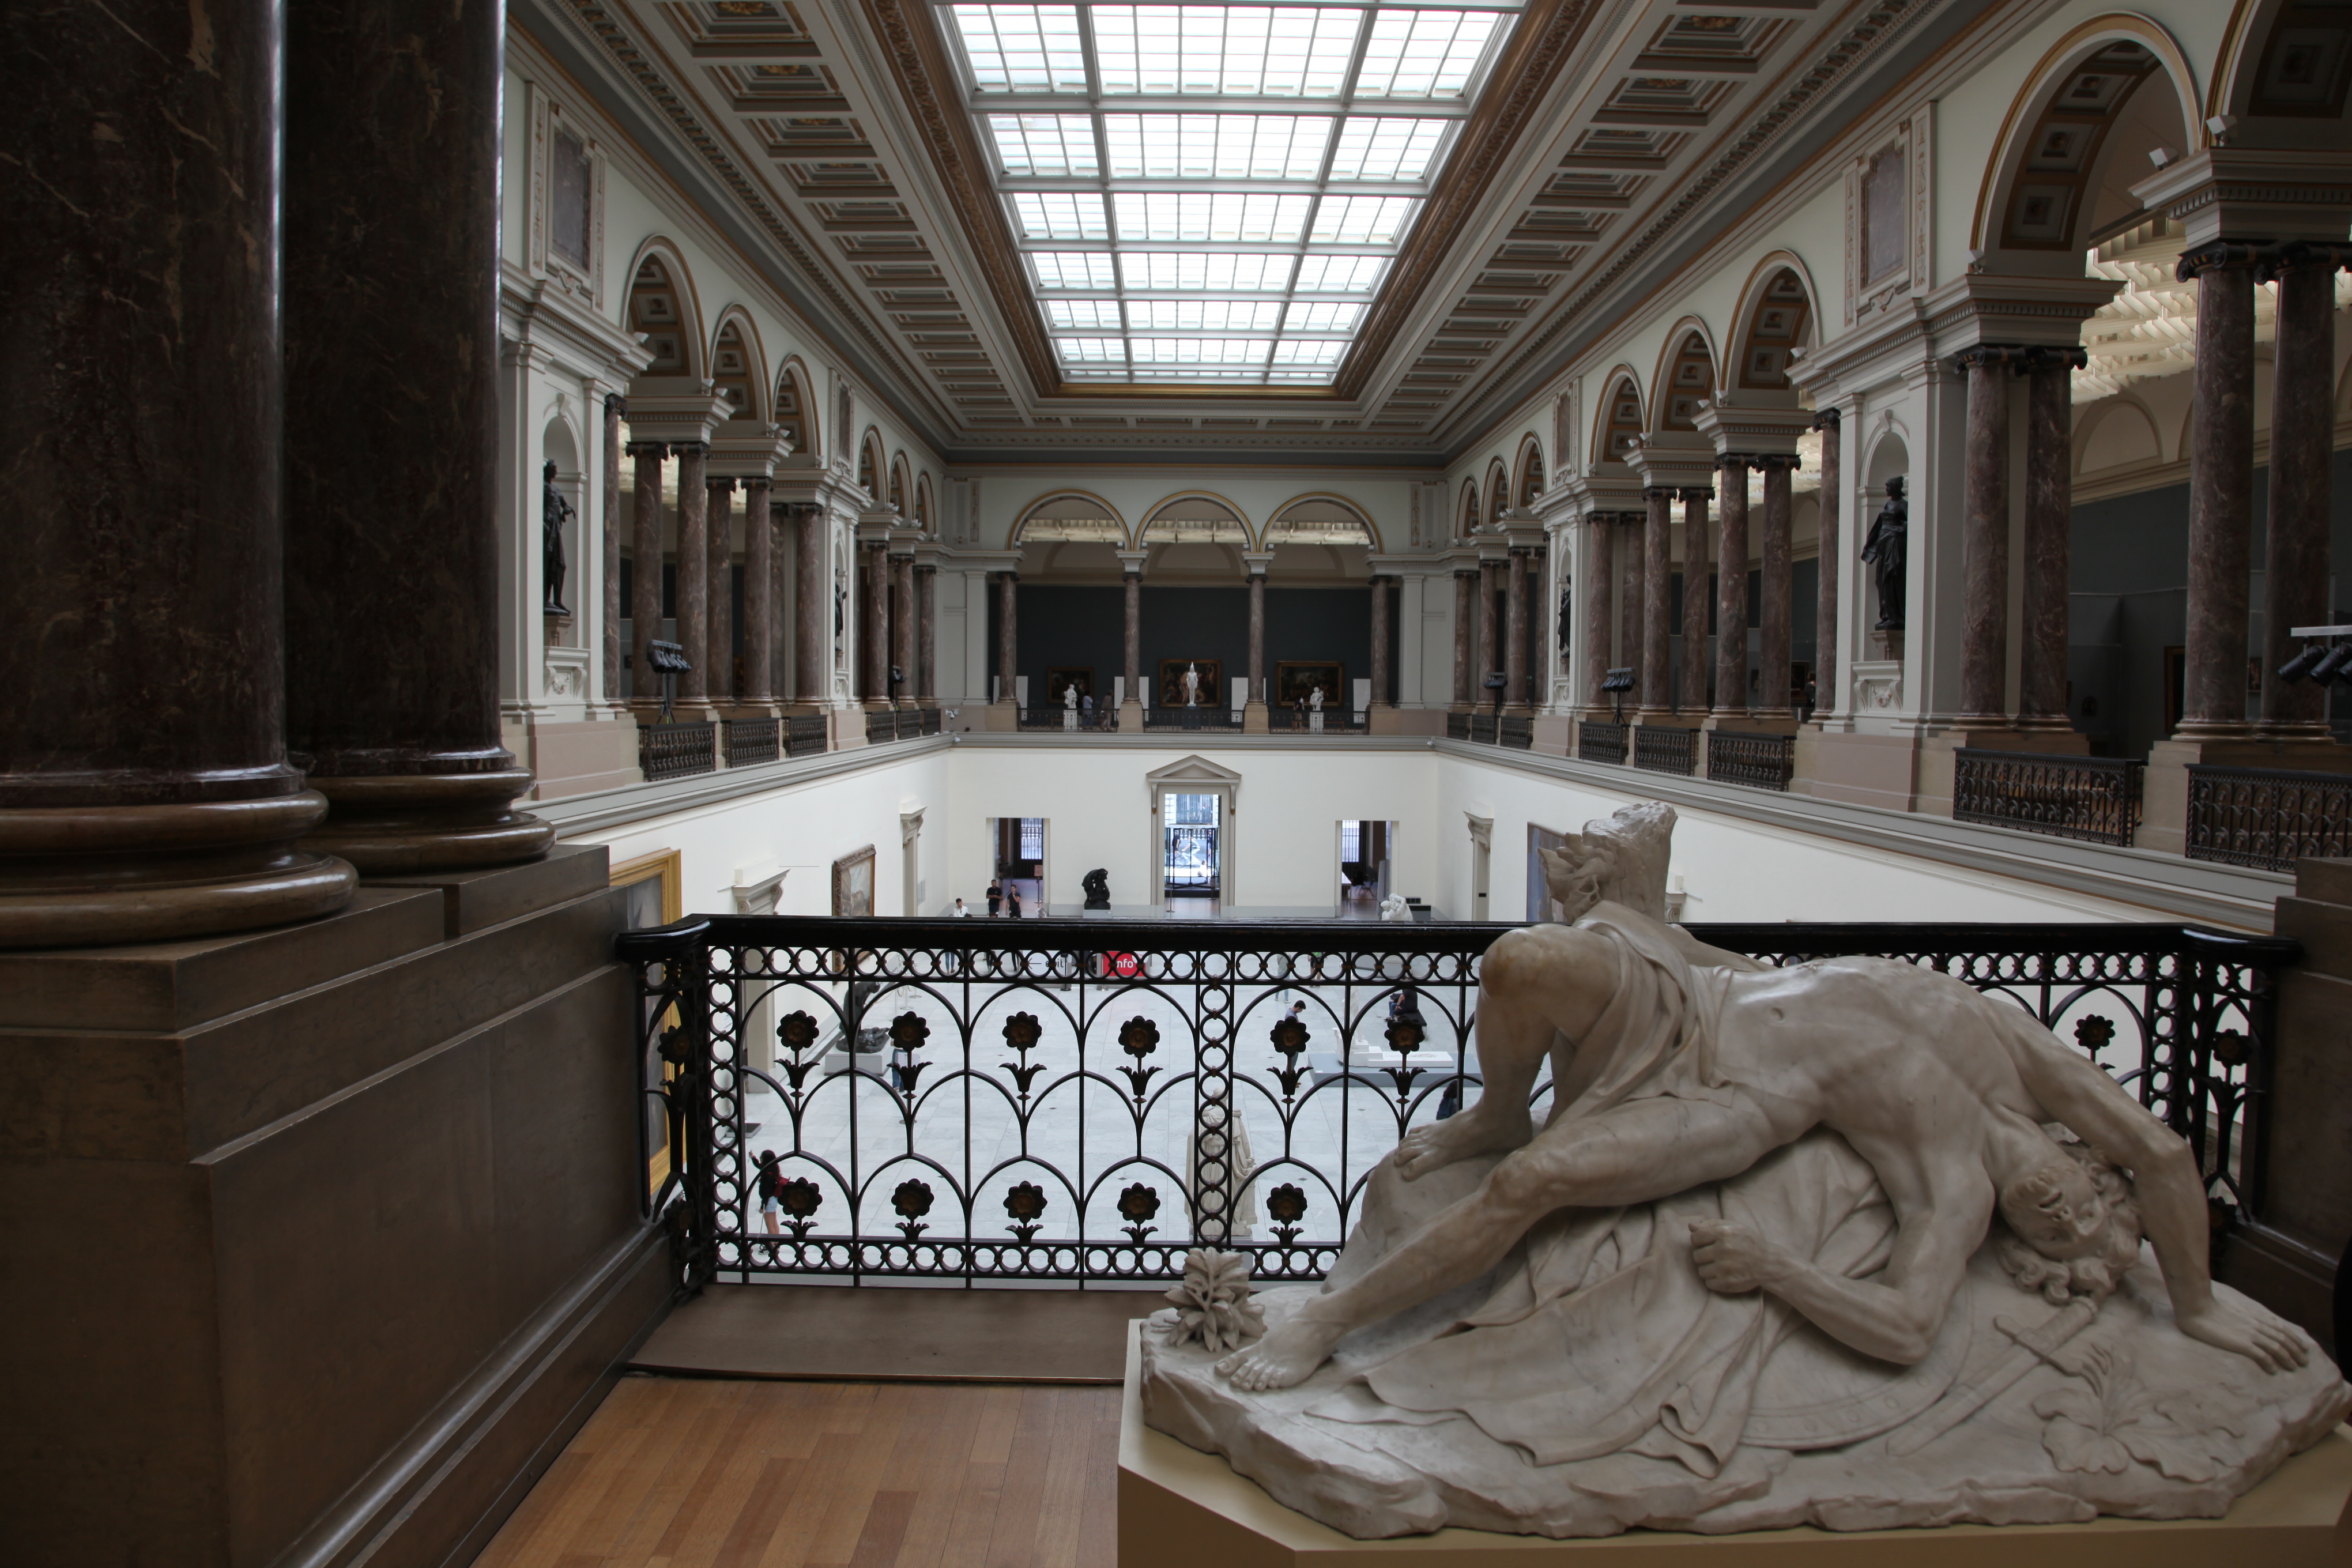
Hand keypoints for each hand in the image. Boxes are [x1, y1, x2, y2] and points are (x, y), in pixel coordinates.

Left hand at [1689, 1218, 1786, 1294]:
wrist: (1768, 1264)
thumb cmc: (1750, 1242)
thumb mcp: (1734, 1226)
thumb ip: (1711, 1224)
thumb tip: (1691, 1226)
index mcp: (1723, 1234)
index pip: (1695, 1238)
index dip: (1700, 1241)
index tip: (1707, 1243)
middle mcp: (1722, 1250)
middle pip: (1696, 1255)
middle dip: (1704, 1256)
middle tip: (1715, 1256)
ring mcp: (1724, 1268)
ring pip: (1701, 1271)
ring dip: (1708, 1269)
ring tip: (1720, 1266)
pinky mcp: (1727, 1283)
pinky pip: (1708, 1283)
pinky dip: (1714, 1280)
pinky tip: (1724, 1275)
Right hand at [2174, 1297, 2309, 1373]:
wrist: (2197, 1307)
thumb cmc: (2209, 1308)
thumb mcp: (2232, 1309)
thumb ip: (2244, 1315)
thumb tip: (2251, 1322)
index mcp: (2254, 1316)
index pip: (2281, 1328)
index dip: (2294, 1338)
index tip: (2303, 1346)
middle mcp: (2256, 1325)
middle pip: (2283, 1339)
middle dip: (2296, 1350)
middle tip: (2305, 1361)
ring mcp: (2249, 1334)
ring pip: (2277, 1347)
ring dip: (2288, 1358)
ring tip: (2294, 1367)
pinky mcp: (2241, 1343)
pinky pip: (2261, 1355)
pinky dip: (2270, 1363)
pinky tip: (2273, 1370)